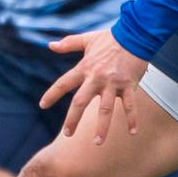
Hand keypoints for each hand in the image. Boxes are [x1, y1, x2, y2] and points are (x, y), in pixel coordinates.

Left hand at [40, 27, 148, 143]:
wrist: (135, 33)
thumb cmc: (110, 37)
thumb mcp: (87, 39)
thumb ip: (68, 44)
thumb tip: (49, 45)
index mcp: (85, 68)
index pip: (63, 83)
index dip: (52, 94)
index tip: (42, 105)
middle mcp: (96, 78)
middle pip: (80, 102)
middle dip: (72, 119)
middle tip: (67, 134)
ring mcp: (113, 83)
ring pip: (105, 109)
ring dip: (101, 127)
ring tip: (97, 143)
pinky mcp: (129, 85)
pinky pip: (130, 105)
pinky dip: (132, 119)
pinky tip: (132, 132)